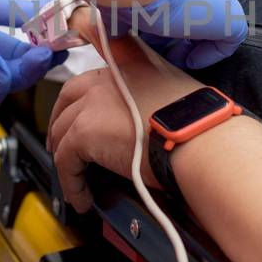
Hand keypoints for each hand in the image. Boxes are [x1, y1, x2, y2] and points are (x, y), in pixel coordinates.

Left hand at [46, 19, 200, 211]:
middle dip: (61, 124)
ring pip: (62, 131)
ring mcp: (93, 101)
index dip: (82, 88)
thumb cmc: (200, 124)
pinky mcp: (84, 130)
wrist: (200, 140)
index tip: (74, 104)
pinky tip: (82, 198)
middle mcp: (106, 76)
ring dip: (65, 158)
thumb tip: (151, 121)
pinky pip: (65, 160)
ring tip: (75, 179)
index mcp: (128, 63)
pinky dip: (71, 182)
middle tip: (65, 147)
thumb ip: (156, 93)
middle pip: (67, 98)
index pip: (93, 65)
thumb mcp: (178, 92)